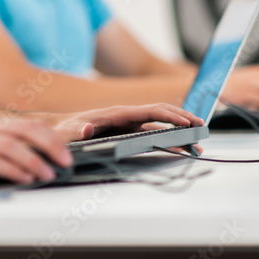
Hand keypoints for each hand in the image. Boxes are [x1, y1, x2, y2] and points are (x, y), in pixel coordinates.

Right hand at [0, 115, 70, 185]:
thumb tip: (29, 162)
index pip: (28, 124)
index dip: (51, 136)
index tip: (66, 150)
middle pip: (26, 130)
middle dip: (50, 144)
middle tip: (65, 160)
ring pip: (12, 146)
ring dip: (34, 160)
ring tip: (47, 173)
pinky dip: (12, 169)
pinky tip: (23, 178)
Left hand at [49, 103, 202, 141]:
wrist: (56, 130)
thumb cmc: (63, 130)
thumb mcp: (67, 131)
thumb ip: (76, 130)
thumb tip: (86, 130)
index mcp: (116, 113)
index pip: (149, 111)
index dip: (169, 115)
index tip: (187, 123)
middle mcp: (125, 116)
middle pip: (160, 112)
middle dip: (182, 118)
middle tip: (201, 127)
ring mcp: (128, 124)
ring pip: (159, 124)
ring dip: (179, 130)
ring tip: (197, 141)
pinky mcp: (126, 132)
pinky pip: (152, 133)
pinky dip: (168, 139)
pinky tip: (179, 147)